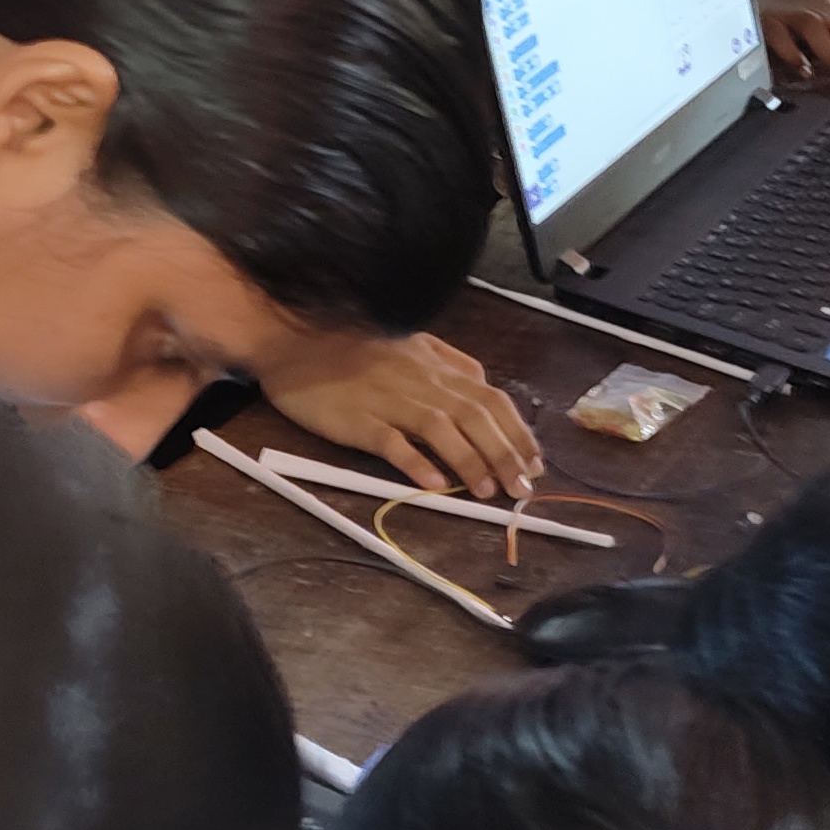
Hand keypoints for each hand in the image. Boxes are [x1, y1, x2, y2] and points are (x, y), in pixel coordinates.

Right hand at [254, 322, 541, 498]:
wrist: (295, 337)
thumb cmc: (350, 343)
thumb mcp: (410, 342)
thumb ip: (448, 362)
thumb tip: (483, 384)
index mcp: (436, 365)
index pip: (492, 399)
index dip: (518, 432)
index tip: (534, 463)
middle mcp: (421, 382)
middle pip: (476, 417)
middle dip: (506, 454)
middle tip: (522, 490)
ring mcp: (389, 400)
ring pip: (442, 430)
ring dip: (470, 462)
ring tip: (488, 492)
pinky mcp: (358, 419)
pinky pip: (391, 442)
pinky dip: (415, 462)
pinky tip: (433, 484)